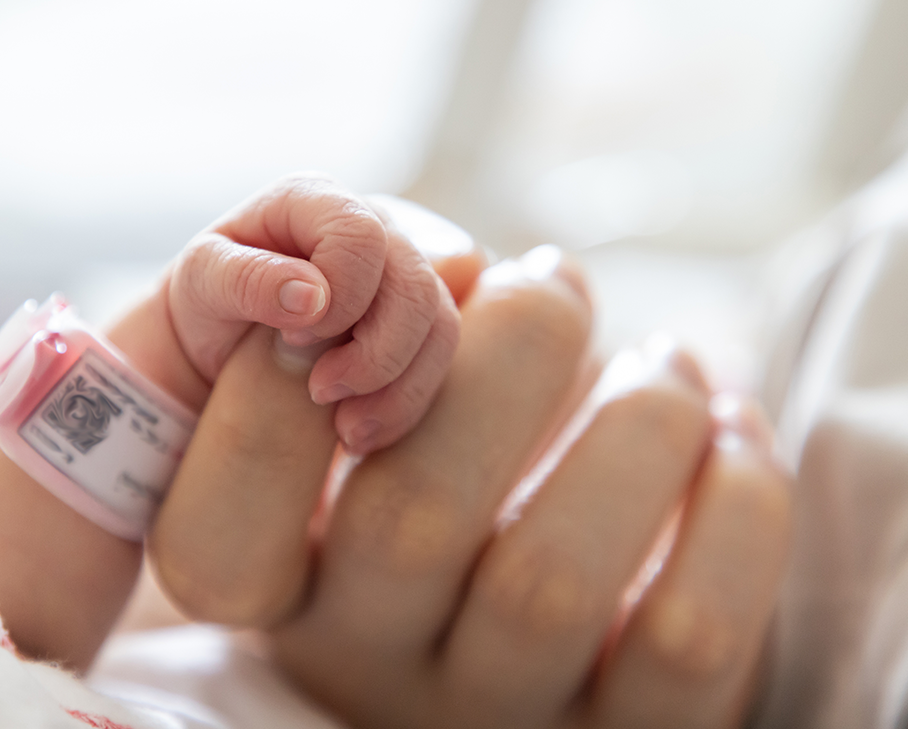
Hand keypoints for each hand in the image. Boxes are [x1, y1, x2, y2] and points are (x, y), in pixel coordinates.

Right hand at [150, 210, 792, 727]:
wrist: (556, 645)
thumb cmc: (445, 495)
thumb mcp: (370, 448)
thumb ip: (375, 353)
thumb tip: (466, 267)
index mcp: (287, 599)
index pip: (217, 536)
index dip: (270, 403)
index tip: (355, 297)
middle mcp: (375, 667)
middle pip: (408, 523)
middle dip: (503, 357)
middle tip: (552, 276)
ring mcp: (498, 711)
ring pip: (549, 579)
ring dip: (634, 420)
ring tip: (668, 357)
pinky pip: (684, 633)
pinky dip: (734, 504)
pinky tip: (728, 431)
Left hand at [167, 174, 462, 453]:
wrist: (218, 343)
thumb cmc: (208, 300)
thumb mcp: (201, 282)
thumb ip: (246, 278)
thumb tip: (312, 295)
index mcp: (315, 200)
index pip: (361, 236)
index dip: (341, 294)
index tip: (293, 337)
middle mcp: (372, 228)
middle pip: (415, 286)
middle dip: (375, 353)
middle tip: (321, 391)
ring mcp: (402, 275)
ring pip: (440, 327)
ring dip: (395, 388)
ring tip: (342, 429)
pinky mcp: (417, 323)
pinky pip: (438, 363)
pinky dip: (404, 405)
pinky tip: (358, 432)